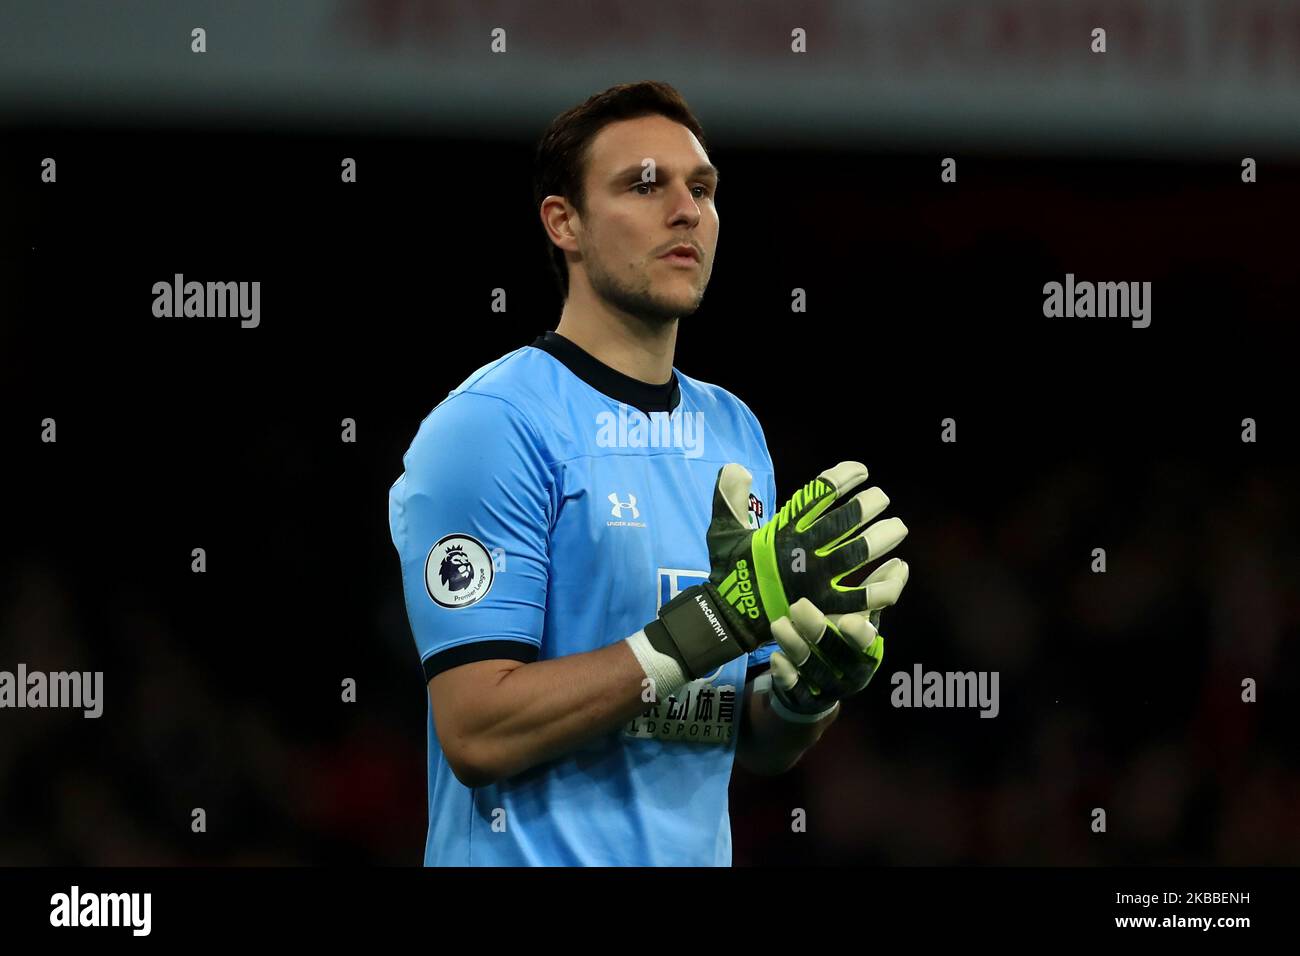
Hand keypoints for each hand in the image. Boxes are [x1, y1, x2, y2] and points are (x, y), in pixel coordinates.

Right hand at [704, 461, 906, 646]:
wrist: (730, 619)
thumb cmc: (732, 572)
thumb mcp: (724, 532)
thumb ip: (730, 498)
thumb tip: (737, 467)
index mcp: (781, 531)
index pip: (817, 495)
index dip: (842, 477)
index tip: (861, 470)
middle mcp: (802, 552)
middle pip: (844, 522)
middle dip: (868, 506)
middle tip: (882, 498)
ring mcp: (817, 582)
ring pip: (859, 554)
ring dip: (883, 538)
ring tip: (898, 527)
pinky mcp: (828, 609)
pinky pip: (865, 597)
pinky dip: (886, 584)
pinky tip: (898, 569)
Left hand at [769, 558, 909, 716]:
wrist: (818, 689)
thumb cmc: (842, 642)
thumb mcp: (860, 620)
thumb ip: (876, 593)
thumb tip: (901, 564)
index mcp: (867, 652)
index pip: (866, 643)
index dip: (859, 634)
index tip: (849, 619)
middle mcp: (850, 673)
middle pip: (836, 653)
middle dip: (818, 631)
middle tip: (799, 605)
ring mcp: (825, 688)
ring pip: (811, 668)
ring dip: (795, 645)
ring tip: (779, 624)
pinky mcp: (801, 698)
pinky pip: (793, 688)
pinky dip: (785, 673)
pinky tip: (776, 657)